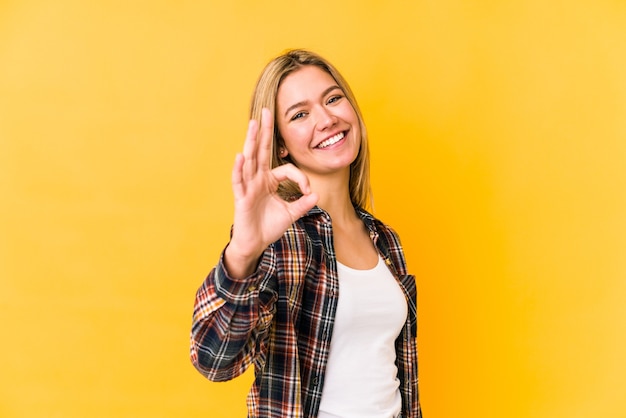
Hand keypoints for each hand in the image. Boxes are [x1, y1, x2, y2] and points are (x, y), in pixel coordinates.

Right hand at [224, 108, 317, 278]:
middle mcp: (257, 179)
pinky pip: (239, 181)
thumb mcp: (290, 214)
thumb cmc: (268, 227)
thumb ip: (303, 204)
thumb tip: (317, 195)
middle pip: (261, 150)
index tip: (308, 192)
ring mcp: (248, 187)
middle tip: (266, 110)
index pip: (286, 169)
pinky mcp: (241, 197)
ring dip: (251, 141)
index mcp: (269, 181)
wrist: (255, 244)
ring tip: (252, 123)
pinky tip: (241, 156)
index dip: (300, 178)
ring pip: (250, 160)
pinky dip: (239, 169)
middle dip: (264, 131)